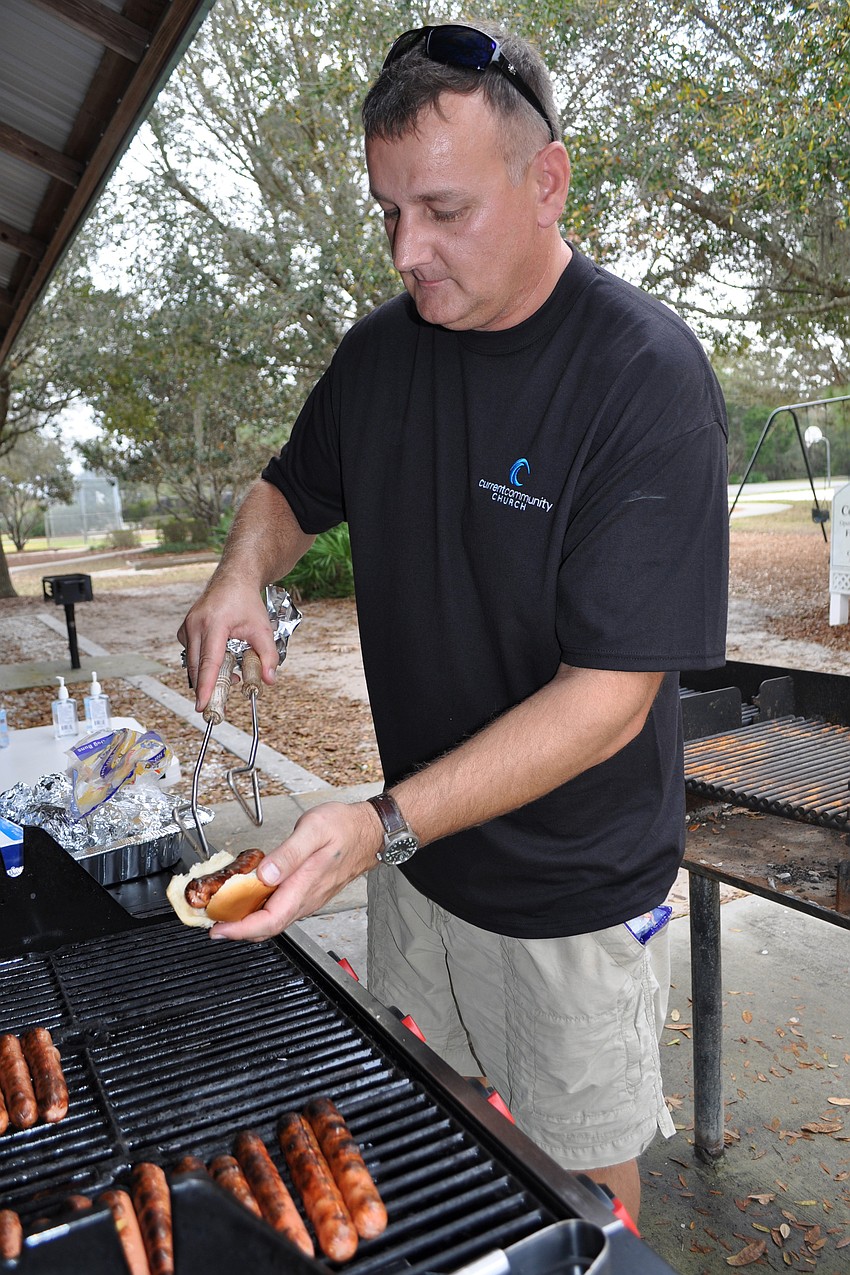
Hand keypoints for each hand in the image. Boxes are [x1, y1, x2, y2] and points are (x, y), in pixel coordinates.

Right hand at [177, 574, 278, 712]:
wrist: (234, 579)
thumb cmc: (246, 601)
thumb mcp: (263, 628)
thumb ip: (268, 655)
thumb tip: (269, 680)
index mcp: (215, 623)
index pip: (209, 662)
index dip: (206, 686)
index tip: (203, 705)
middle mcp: (196, 624)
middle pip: (197, 666)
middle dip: (204, 688)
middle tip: (214, 707)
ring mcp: (187, 625)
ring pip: (192, 661)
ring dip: (207, 673)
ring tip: (231, 673)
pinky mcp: (185, 628)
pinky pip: (190, 652)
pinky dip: (202, 661)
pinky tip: (220, 658)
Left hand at [209, 801, 382, 941]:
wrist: (369, 831)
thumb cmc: (344, 827)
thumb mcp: (314, 830)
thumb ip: (288, 854)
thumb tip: (264, 875)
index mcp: (305, 885)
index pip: (270, 920)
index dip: (241, 929)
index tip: (218, 928)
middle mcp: (306, 898)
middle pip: (268, 927)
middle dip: (238, 930)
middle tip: (212, 923)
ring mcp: (309, 898)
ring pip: (274, 920)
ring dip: (248, 922)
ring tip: (224, 912)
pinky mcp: (309, 893)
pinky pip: (281, 910)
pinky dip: (261, 911)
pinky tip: (249, 899)